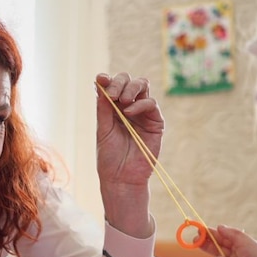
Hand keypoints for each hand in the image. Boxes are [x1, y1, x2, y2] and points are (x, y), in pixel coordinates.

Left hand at [95, 72, 164, 237]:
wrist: (122, 178)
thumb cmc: (109, 156)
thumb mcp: (102, 128)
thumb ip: (103, 106)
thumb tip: (101, 80)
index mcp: (113, 108)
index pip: (113, 85)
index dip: (108, 79)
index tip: (101, 79)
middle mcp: (129, 107)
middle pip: (128, 81)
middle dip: (120, 82)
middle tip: (112, 94)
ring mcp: (143, 114)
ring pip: (142, 86)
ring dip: (131, 88)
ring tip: (121, 100)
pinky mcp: (156, 122)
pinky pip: (151, 104)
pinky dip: (140, 104)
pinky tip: (129, 112)